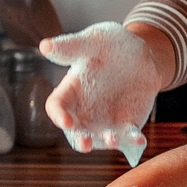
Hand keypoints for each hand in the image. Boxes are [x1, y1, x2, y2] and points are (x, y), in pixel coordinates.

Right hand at [41, 22, 164, 155]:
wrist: (141, 53)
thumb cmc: (109, 45)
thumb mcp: (92, 42)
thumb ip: (70, 48)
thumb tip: (44, 46)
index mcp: (70, 91)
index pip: (57, 106)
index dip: (58, 116)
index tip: (66, 121)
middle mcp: (84, 111)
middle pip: (76, 132)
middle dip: (79, 140)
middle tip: (85, 144)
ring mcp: (105, 122)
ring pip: (101, 139)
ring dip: (106, 142)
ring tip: (113, 139)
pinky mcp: (126, 126)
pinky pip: (128, 138)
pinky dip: (133, 141)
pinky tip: (139, 140)